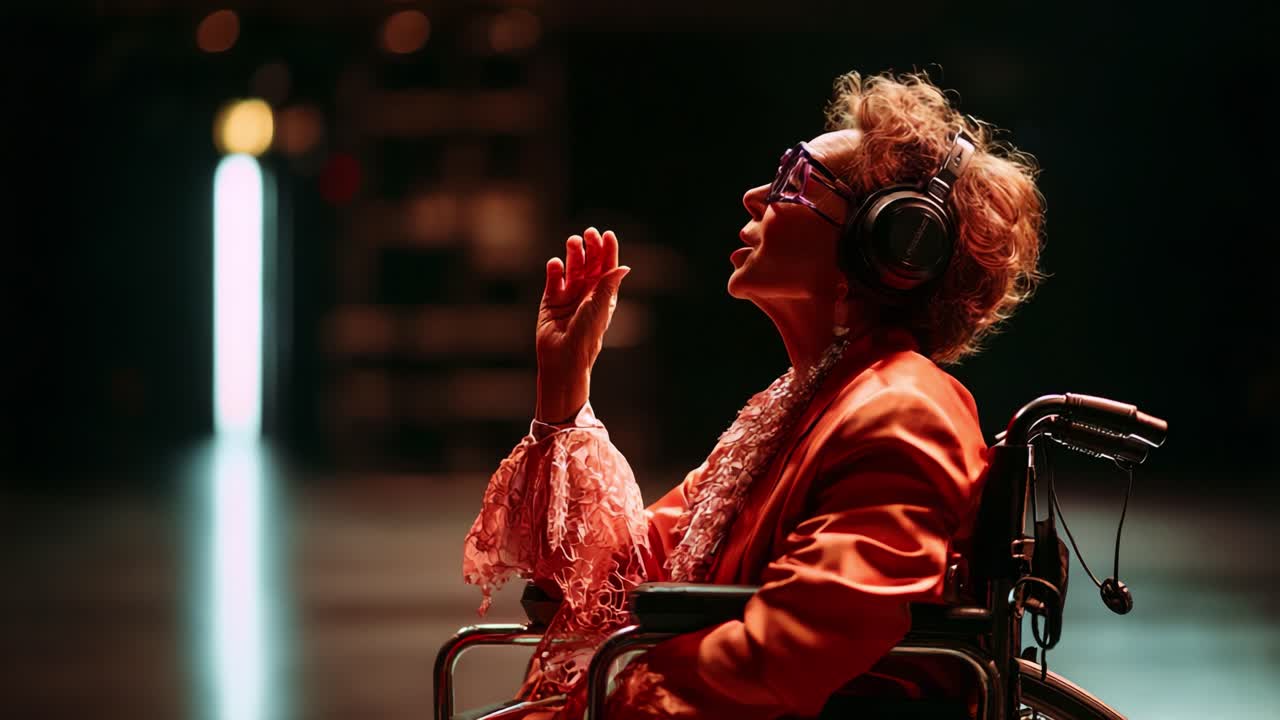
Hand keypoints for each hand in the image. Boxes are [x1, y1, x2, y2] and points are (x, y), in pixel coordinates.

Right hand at [535, 227, 629, 421]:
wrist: (563, 356)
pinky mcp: (551, 299)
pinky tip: (556, 263)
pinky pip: (554, 279)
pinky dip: (554, 269)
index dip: (608, 251)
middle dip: (590, 247)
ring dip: (573, 254)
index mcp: (603, 295)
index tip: (607, 235)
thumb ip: (609, 284)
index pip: (607, 268)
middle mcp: (587, 293)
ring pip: (572, 268)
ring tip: (573, 241)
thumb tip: (625, 267)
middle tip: (588, 233)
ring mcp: (568, 295)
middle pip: (590, 264)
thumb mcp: (601, 306)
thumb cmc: (586, 334)